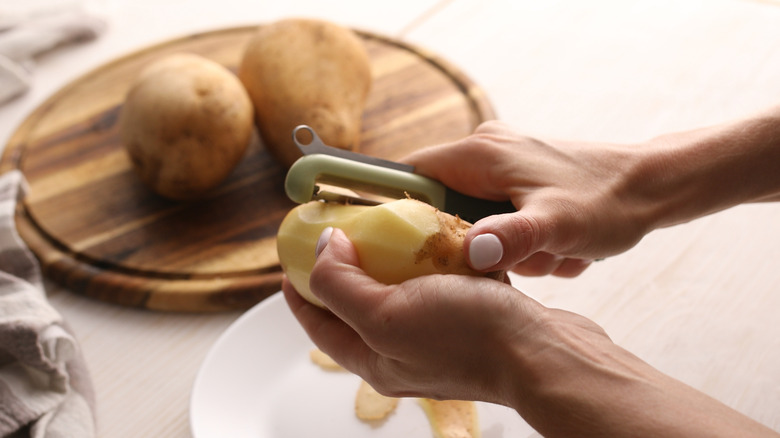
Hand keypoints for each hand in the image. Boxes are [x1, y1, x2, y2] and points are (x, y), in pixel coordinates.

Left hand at [283, 227, 535, 403]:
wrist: (545, 354)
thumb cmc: (470, 338)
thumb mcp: (387, 312)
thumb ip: (342, 285)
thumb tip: (321, 250)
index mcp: (374, 359)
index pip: (319, 324)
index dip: (299, 291)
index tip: (291, 257)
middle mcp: (401, 353)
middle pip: (355, 308)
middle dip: (342, 272)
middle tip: (337, 234)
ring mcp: (435, 339)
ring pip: (397, 295)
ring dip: (387, 263)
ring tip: (382, 231)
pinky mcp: (467, 321)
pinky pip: (435, 288)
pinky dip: (427, 264)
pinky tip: (433, 240)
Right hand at [402, 121, 648, 276]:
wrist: (655, 187)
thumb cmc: (608, 200)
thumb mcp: (556, 227)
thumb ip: (510, 239)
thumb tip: (470, 254)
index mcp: (480, 153)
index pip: (410, 174)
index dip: (400, 212)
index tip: (412, 251)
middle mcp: (487, 152)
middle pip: (444, 207)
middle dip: (476, 243)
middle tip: (515, 258)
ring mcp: (506, 165)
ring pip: (478, 220)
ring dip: (510, 248)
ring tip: (550, 252)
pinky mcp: (524, 180)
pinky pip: (504, 220)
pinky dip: (527, 242)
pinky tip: (560, 247)